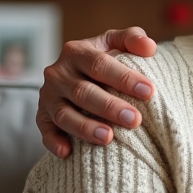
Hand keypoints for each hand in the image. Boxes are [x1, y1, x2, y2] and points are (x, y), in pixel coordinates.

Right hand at [37, 28, 157, 158]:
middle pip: (83, 92)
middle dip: (110, 107)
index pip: (99, 64)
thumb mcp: (117, 43)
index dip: (124, 78)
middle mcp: (58, 73)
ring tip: (109, 138)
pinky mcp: (42, 117)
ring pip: (64, 114)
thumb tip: (150, 47)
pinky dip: (54, 142)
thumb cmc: (106, 59)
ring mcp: (48, 97)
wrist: (79, 74)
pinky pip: (45, 131)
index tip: (149, 92)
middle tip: (135, 120)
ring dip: (85, 127)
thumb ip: (133, 39)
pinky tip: (68, 153)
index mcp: (76, 52)